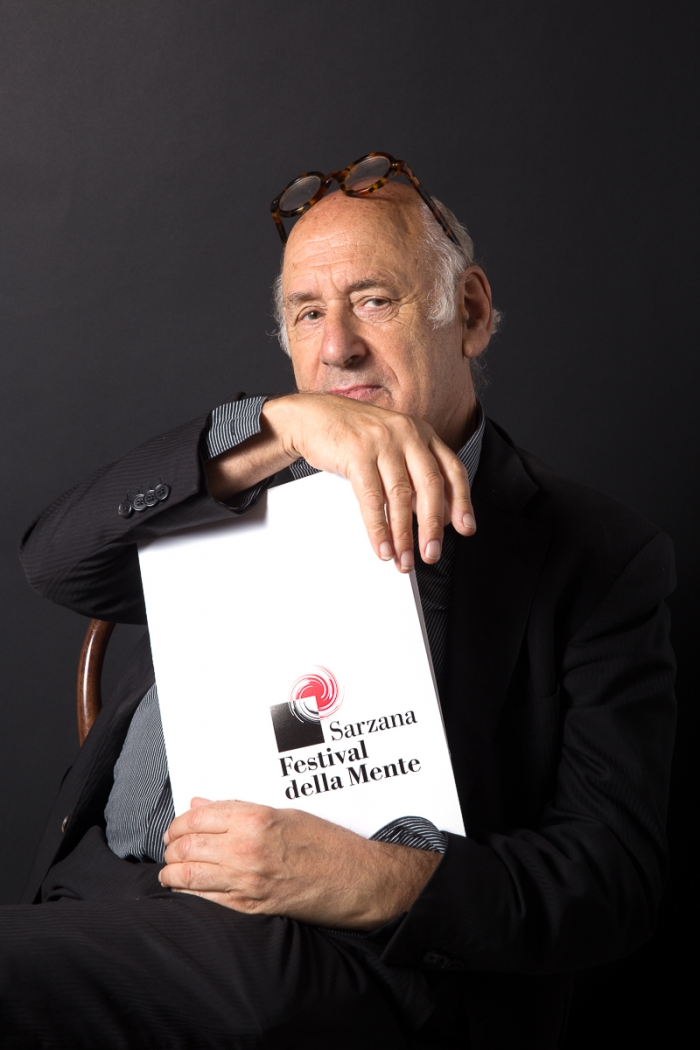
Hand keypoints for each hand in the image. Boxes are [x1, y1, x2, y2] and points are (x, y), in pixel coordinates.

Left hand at [160, 797, 441, 927]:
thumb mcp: (284, 813)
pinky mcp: (251, 907)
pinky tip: (185, 891)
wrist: (355, 879)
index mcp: (255, 819)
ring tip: (171, 871)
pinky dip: (189, 895)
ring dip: (173, 873)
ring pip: (189, 876)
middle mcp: (246, 849)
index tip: (176, 827)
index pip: (198, 818)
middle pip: (188, 846)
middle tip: (171, 848)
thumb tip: (202, 806)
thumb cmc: (327, 842)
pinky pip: (206, 902)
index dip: (179, 823)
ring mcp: (247, 881)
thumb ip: (239, 810)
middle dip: (173, 848)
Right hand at [207, 393, 475, 572]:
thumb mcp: (392, 446)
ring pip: (401, 496)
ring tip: (403, 558)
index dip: (461, 502)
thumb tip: (435, 515)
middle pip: (430, 486)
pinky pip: (372, 498)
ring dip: (403, 534)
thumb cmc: (353, 437)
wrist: (312, 416)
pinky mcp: (357, 452)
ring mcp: (383, 441)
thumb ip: (413, 472)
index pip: (451, 470)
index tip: (466, 529)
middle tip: (431, 554)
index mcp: (422, 433)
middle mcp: (407, 434)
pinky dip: (378, 527)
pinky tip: (382, 546)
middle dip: (432, 526)